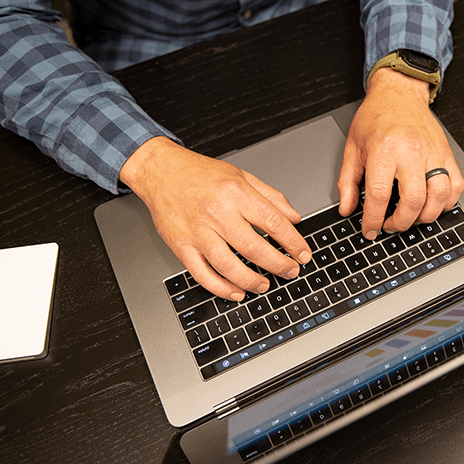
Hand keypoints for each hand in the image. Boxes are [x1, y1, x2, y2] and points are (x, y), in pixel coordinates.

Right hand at [119, 137, 311, 300]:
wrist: (160, 170)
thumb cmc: (199, 173)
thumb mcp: (241, 175)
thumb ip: (271, 197)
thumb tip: (294, 218)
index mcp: (235, 193)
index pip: (273, 222)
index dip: (293, 242)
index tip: (303, 254)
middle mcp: (217, 212)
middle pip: (254, 247)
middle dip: (278, 264)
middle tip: (291, 271)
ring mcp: (197, 231)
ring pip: (228, 265)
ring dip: (251, 280)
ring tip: (265, 284)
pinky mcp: (181, 245)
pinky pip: (202, 274)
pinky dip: (221, 288)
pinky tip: (236, 292)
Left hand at [338, 68, 463, 238]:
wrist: (399, 93)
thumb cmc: (376, 117)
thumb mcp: (352, 148)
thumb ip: (347, 181)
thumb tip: (347, 209)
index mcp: (384, 150)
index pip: (380, 195)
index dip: (374, 219)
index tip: (369, 230)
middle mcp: (411, 152)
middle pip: (413, 200)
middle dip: (401, 222)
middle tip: (391, 225)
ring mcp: (433, 153)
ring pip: (439, 195)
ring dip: (426, 215)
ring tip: (412, 217)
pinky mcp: (446, 153)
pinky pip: (456, 184)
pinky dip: (447, 201)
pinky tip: (433, 204)